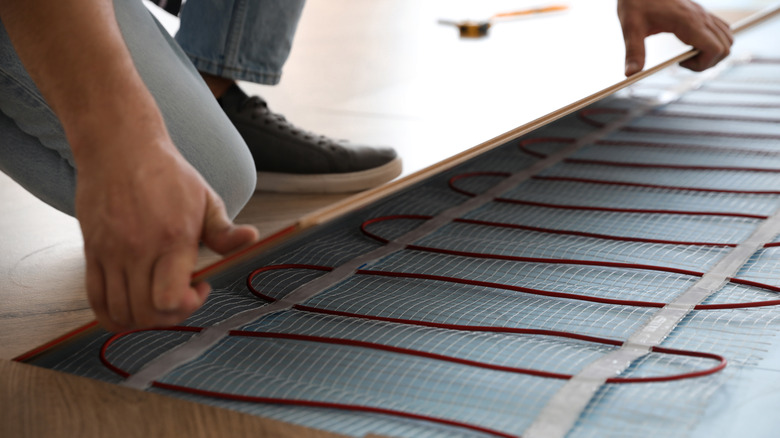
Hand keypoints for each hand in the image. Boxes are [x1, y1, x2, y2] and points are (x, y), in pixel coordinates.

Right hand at [75, 127, 257, 331]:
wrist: (120, 147)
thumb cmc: (168, 174)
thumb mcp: (206, 199)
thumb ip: (225, 231)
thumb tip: (252, 238)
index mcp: (172, 239)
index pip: (169, 299)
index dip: (188, 306)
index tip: (200, 286)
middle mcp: (138, 250)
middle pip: (146, 313)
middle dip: (170, 316)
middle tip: (181, 296)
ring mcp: (110, 253)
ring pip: (120, 312)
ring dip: (142, 320)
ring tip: (157, 300)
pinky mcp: (91, 252)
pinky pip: (95, 300)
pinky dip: (112, 316)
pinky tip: (131, 306)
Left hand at [618, 0, 732, 75]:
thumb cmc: (636, 3)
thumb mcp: (631, 28)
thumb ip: (634, 52)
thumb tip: (630, 74)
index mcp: (688, 22)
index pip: (716, 49)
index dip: (702, 64)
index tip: (680, 63)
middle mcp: (701, 17)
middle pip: (726, 46)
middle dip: (708, 62)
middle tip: (684, 62)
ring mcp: (703, 13)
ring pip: (727, 37)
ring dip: (713, 52)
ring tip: (688, 54)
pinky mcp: (701, 12)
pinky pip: (721, 29)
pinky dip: (713, 41)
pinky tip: (691, 44)